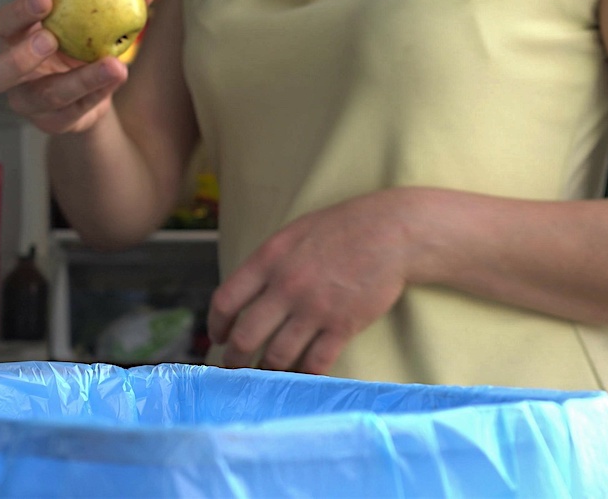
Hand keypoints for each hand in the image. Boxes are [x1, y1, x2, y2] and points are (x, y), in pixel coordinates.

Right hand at [0, 0, 155, 133]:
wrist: (92, 89)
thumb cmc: (81, 46)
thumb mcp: (94, 22)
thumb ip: (116, 2)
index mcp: (15, 39)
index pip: (4, 24)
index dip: (19, 12)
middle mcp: (13, 75)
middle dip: (20, 57)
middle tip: (51, 39)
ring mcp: (30, 103)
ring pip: (45, 96)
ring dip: (80, 80)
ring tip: (114, 65)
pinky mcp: (53, 123)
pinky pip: (75, 111)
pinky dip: (99, 92)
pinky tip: (117, 78)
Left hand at [207, 189, 427, 374]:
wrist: (390, 233)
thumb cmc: (340, 228)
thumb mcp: (291, 235)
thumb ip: (266, 264)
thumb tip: (246, 295)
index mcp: (267, 260)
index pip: (225, 300)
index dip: (216, 325)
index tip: (218, 337)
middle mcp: (286, 287)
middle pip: (246, 336)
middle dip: (234, 359)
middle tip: (233, 368)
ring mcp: (314, 309)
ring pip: (277, 356)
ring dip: (266, 372)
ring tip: (263, 377)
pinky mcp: (342, 326)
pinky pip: (315, 364)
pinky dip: (303, 376)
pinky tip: (298, 379)